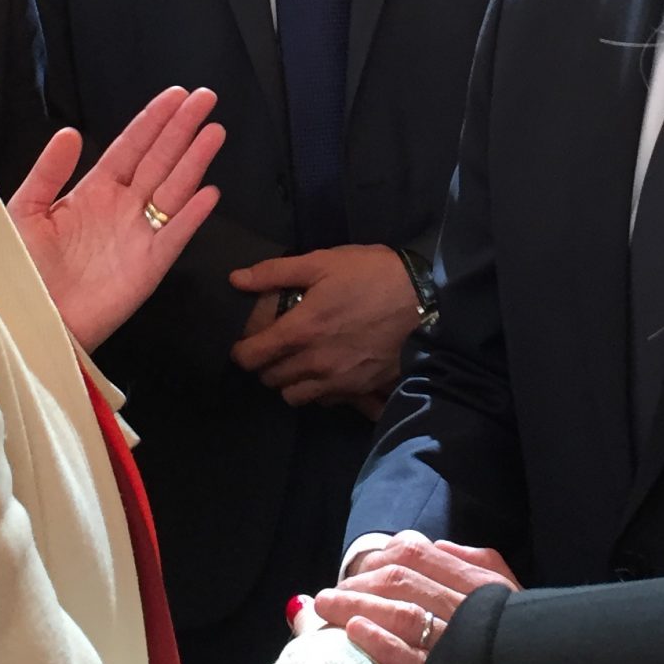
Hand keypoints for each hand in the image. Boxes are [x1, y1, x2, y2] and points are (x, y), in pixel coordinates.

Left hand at [9, 87, 223, 349]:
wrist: (29, 320)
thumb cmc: (20, 269)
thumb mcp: (25, 212)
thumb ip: (48, 172)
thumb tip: (69, 132)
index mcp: (93, 192)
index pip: (130, 147)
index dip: (153, 121)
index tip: (175, 95)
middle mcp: (122, 208)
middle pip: (159, 159)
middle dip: (182, 128)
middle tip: (205, 98)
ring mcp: (139, 235)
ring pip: (174, 189)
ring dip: (194, 160)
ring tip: (214, 131)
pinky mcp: (149, 266)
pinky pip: (176, 236)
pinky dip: (192, 215)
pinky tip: (208, 192)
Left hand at [229, 245, 418, 405]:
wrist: (427, 300)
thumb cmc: (372, 275)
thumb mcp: (324, 262)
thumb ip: (276, 272)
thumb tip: (236, 279)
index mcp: (301, 330)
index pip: (251, 357)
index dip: (240, 351)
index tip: (245, 342)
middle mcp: (314, 362)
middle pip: (270, 380)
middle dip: (265, 365)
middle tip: (274, 348)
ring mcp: (339, 380)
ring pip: (295, 396)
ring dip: (290, 382)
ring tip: (298, 362)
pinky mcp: (361, 389)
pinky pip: (326, 401)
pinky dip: (319, 391)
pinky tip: (327, 372)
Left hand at [308, 532, 521, 663]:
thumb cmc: (518, 639)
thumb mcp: (505, 591)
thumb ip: (471, 562)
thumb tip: (431, 544)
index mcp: (482, 582)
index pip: (418, 553)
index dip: (377, 558)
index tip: (355, 571)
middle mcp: (473, 607)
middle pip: (402, 581)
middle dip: (358, 584)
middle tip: (328, 596)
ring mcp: (462, 645)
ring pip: (403, 615)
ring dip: (358, 607)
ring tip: (326, 609)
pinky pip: (415, 660)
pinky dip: (384, 644)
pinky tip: (357, 634)